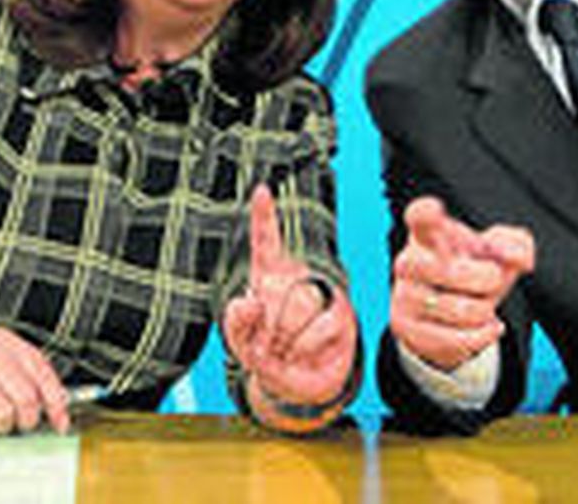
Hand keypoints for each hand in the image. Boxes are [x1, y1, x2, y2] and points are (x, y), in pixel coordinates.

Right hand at [0, 325, 70, 435]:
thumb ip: (23, 371)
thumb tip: (54, 403)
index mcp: (8, 343)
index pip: (44, 375)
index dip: (57, 403)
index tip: (61, 422)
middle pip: (27, 399)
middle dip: (28, 420)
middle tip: (21, 425)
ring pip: (5, 415)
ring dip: (3, 426)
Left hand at [222, 185, 358, 426]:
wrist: (298, 387)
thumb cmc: (268, 355)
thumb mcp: (240, 341)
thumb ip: (236, 320)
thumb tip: (250, 300)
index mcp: (269, 277)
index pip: (266, 243)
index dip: (263, 216)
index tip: (261, 190)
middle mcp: (297, 280)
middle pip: (277, 291)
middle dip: (264, 328)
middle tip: (264, 347)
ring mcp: (322, 297)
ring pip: (300, 309)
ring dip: (284, 341)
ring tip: (283, 353)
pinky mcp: (341, 317)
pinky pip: (320, 329)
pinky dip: (305, 350)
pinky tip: (303, 356)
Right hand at [390, 196, 534, 372]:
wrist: (449, 316)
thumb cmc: (474, 271)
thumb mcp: (498, 252)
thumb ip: (515, 244)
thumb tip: (518, 258)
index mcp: (428, 233)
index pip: (419, 217)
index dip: (426, 212)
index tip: (435, 210)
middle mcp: (409, 261)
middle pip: (454, 270)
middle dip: (488, 279)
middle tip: (490, 278)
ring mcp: (404, 296)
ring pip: (464, 309)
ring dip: (486, 311)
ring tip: (482, 306)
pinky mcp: (405, 329)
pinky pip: (458, 339)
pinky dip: (484, 334)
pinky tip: (487, 327)